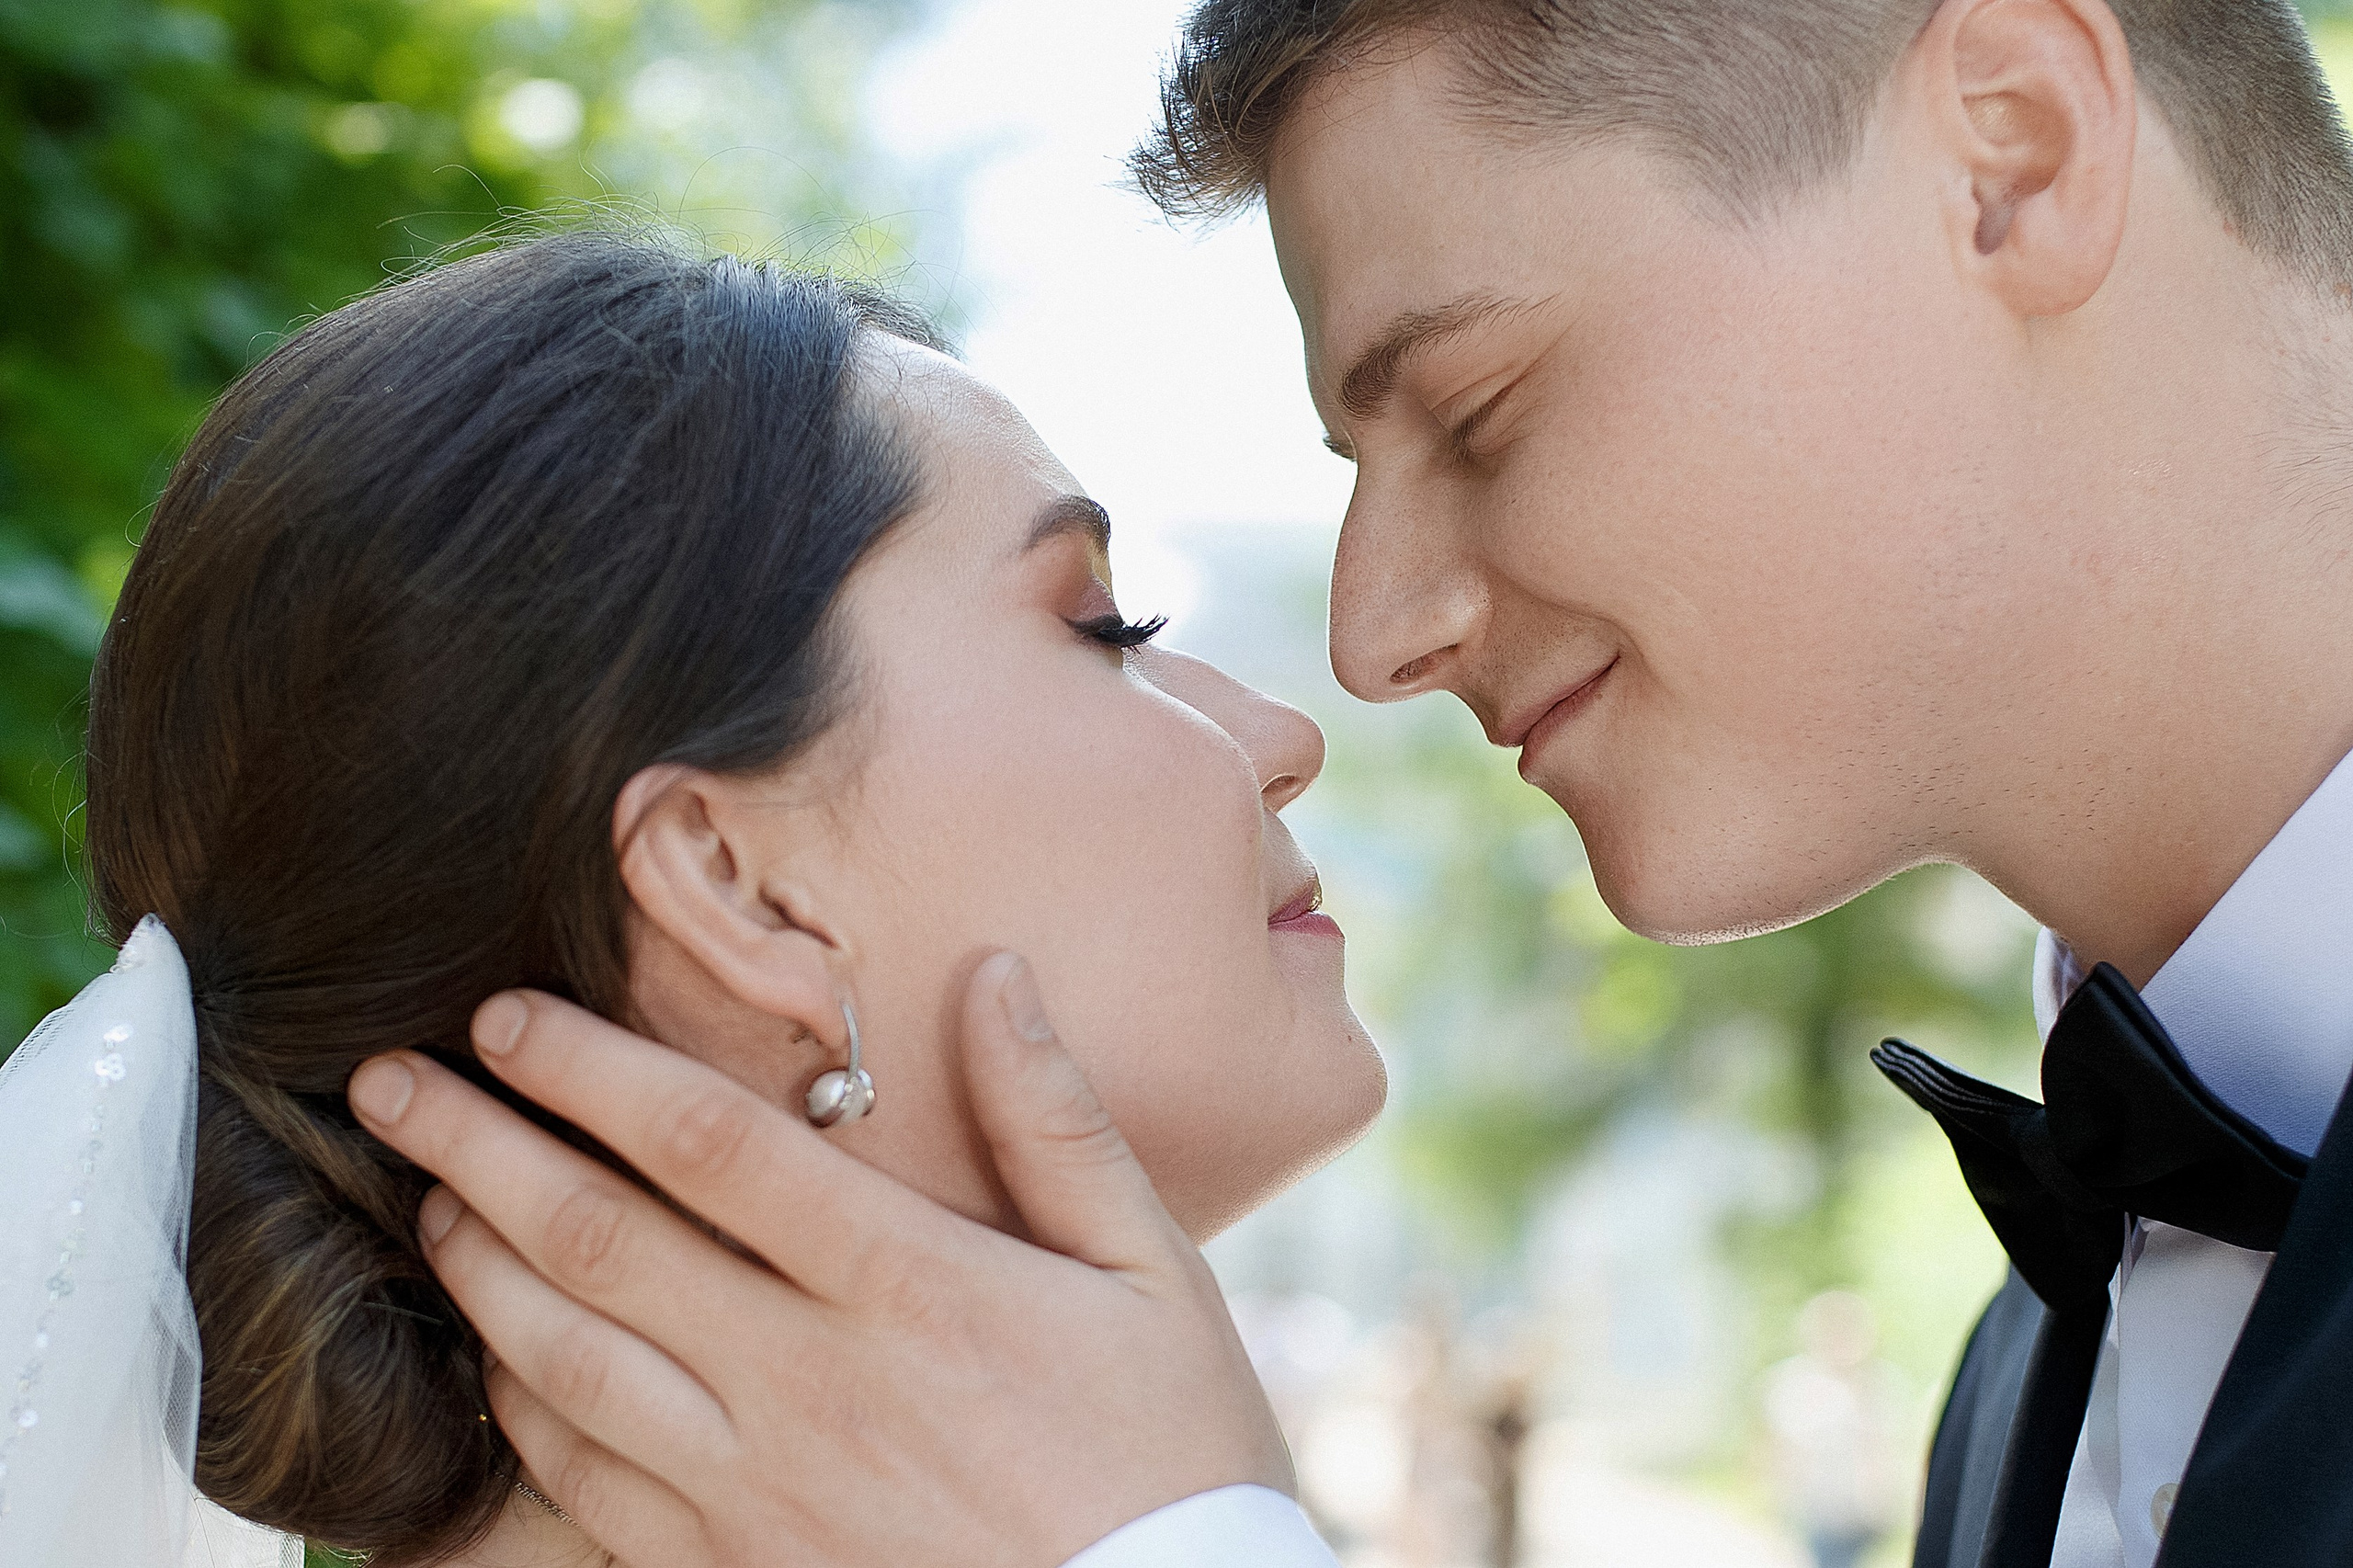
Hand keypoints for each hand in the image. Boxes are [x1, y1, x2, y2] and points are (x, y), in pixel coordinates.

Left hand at [346, 953, 1291, 1567]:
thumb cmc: (1171, 1449)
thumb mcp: (1153, 1271)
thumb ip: (1057, 1121)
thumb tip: (994, 976)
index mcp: (911, 1287)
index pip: (711, 1146)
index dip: (594, 1069)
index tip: (514, 1015)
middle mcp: (812, 1384)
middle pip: (602, 1241)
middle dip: (481, 1147)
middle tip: (392, 1079)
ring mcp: (763, 1492)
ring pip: (570, 1364)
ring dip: (477, 1269)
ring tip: (423, 1197)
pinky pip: (590, 1490)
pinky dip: (520, 1414)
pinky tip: (494, 1360)